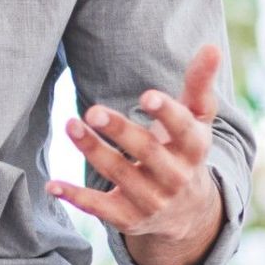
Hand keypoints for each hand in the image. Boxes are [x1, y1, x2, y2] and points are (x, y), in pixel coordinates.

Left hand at [53, 44, 227, 264]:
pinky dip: (76, 198)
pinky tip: (52, 185)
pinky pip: (100, 209)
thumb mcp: (197, 120)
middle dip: (120, 132)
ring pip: (120, 175)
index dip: (168, 114)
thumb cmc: (184, 150)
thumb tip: (211, 46)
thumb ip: (199, 84)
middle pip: (147, 153)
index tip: (147, 96)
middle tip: (93, 111)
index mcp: (194, 149)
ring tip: (70, 125)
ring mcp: (152, 201)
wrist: (187, 212)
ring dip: (93, 151)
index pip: (185, 131)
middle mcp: (175, 178)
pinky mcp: (128, 218)